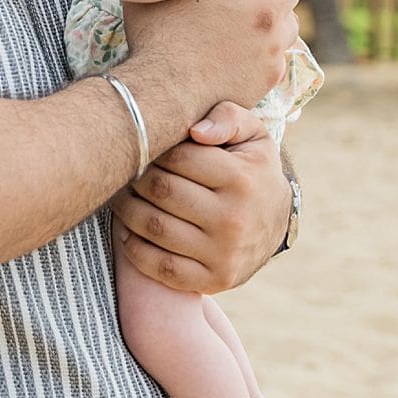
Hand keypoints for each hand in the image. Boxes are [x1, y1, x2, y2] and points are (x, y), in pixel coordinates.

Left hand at [110, 102, 291, 293]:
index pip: (178, 157)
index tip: (144, 147)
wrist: (277, 223)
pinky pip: (160, 267)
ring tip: (121, 196)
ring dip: (127, 209)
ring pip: (155, 227)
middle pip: (161, 190)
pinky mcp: (214, 280)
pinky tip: (129, 230)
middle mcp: (234, 218)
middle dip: (135, 177)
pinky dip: (135, 248)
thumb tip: (194, 131)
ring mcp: (223, 253)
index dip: (154, 149)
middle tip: (124, 169)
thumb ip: (227, 117)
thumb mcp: (253, 135)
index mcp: (242, 178)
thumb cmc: (253, 169)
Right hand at [123, 0, 306, 112]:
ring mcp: (271, 43)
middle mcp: (264, 9)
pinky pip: (282, 52)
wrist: (163, 94)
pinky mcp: (272, 72)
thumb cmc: (153, 39)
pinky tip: (250, 49)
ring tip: (258, 16)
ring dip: (280, 13)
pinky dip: (272, 47)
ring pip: (291, 18)